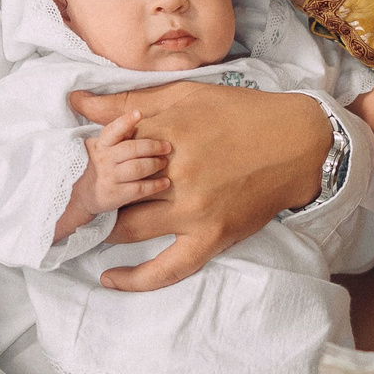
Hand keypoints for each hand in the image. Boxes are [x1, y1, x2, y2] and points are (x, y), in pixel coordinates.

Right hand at [55, 110, 171, 241]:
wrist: (82, 195)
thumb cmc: (99, 166)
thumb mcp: (102, 148)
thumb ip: (119, 135)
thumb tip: (136, 117)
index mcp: (100, 145)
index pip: (112, 131)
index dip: (125, 121)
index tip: (138, 113)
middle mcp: (103, 160)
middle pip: (132, 149)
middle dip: (153, 146)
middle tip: (167, 147)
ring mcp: (109, 178)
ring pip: (138, 168)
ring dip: (155, 164)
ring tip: (164, 162)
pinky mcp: (115, 195)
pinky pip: (140, 188)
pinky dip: (155, 185)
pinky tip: (165, 182)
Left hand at [70, 82, 327, 292]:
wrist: (297, 141)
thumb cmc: (241, 113)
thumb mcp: (184, 95)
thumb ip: (128, 101)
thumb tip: (76, 101)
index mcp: (165, 131)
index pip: (106, 151)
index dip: (89, 161)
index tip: (80, 167)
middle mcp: (175, 172)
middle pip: (111, 191)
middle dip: (91, 195)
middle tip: (79, 199)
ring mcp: (193, 208)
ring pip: (128, 227)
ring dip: (107, 226)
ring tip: (96, 224)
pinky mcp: (212, 235)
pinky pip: (166, 269)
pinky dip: (135, 278)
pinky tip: (110, 278)